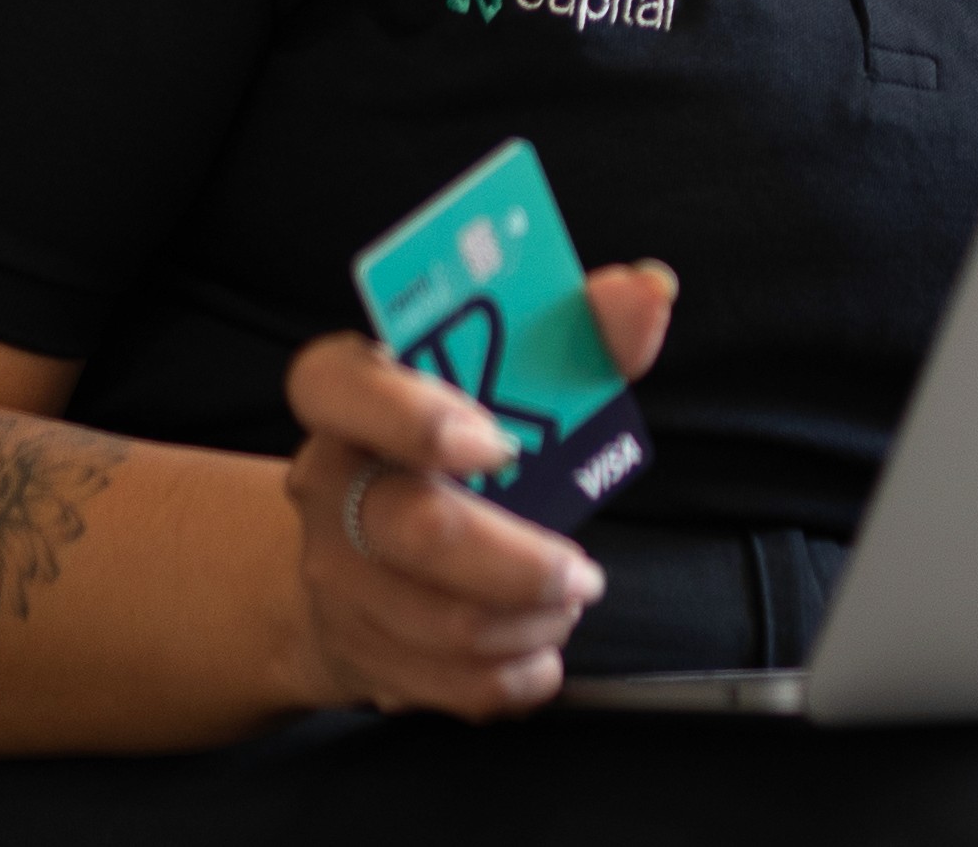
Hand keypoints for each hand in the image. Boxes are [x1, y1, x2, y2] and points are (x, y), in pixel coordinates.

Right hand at [279, 261, 678, 718]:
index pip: (337, 387)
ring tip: (568, 599)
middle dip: (520, 561)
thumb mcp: (511, 372)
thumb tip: (649, 291)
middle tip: (583, 570)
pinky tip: (539, 647)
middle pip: (414, 530)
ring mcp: (333, 576)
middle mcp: (328, 485)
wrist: (369, 545)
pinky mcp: (357, 650)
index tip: (496, 441)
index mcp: (350, 394)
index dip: (410, 415)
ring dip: (530, 621)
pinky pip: (446, 685)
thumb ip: (584, 329)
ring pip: (440, 622)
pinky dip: (514, 675)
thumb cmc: (458, 439)